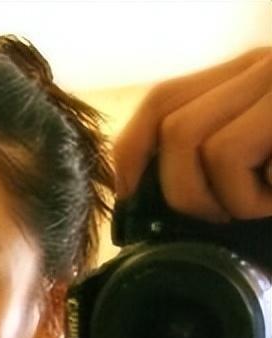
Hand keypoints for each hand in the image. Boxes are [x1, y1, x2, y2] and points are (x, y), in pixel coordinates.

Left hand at [113, 47, 271, 221]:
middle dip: (181, 191)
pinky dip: (251, 201)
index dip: (132, 152)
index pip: (163, 100)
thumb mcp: (265, 154)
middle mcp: (260, 69)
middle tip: (221, 219)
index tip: (129, 196)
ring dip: (224, 201)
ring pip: (196, 145)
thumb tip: (146, 197)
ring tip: (263, 208)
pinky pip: (232, 157)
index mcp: (247, 78)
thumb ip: (219, 155)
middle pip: (172, 127)